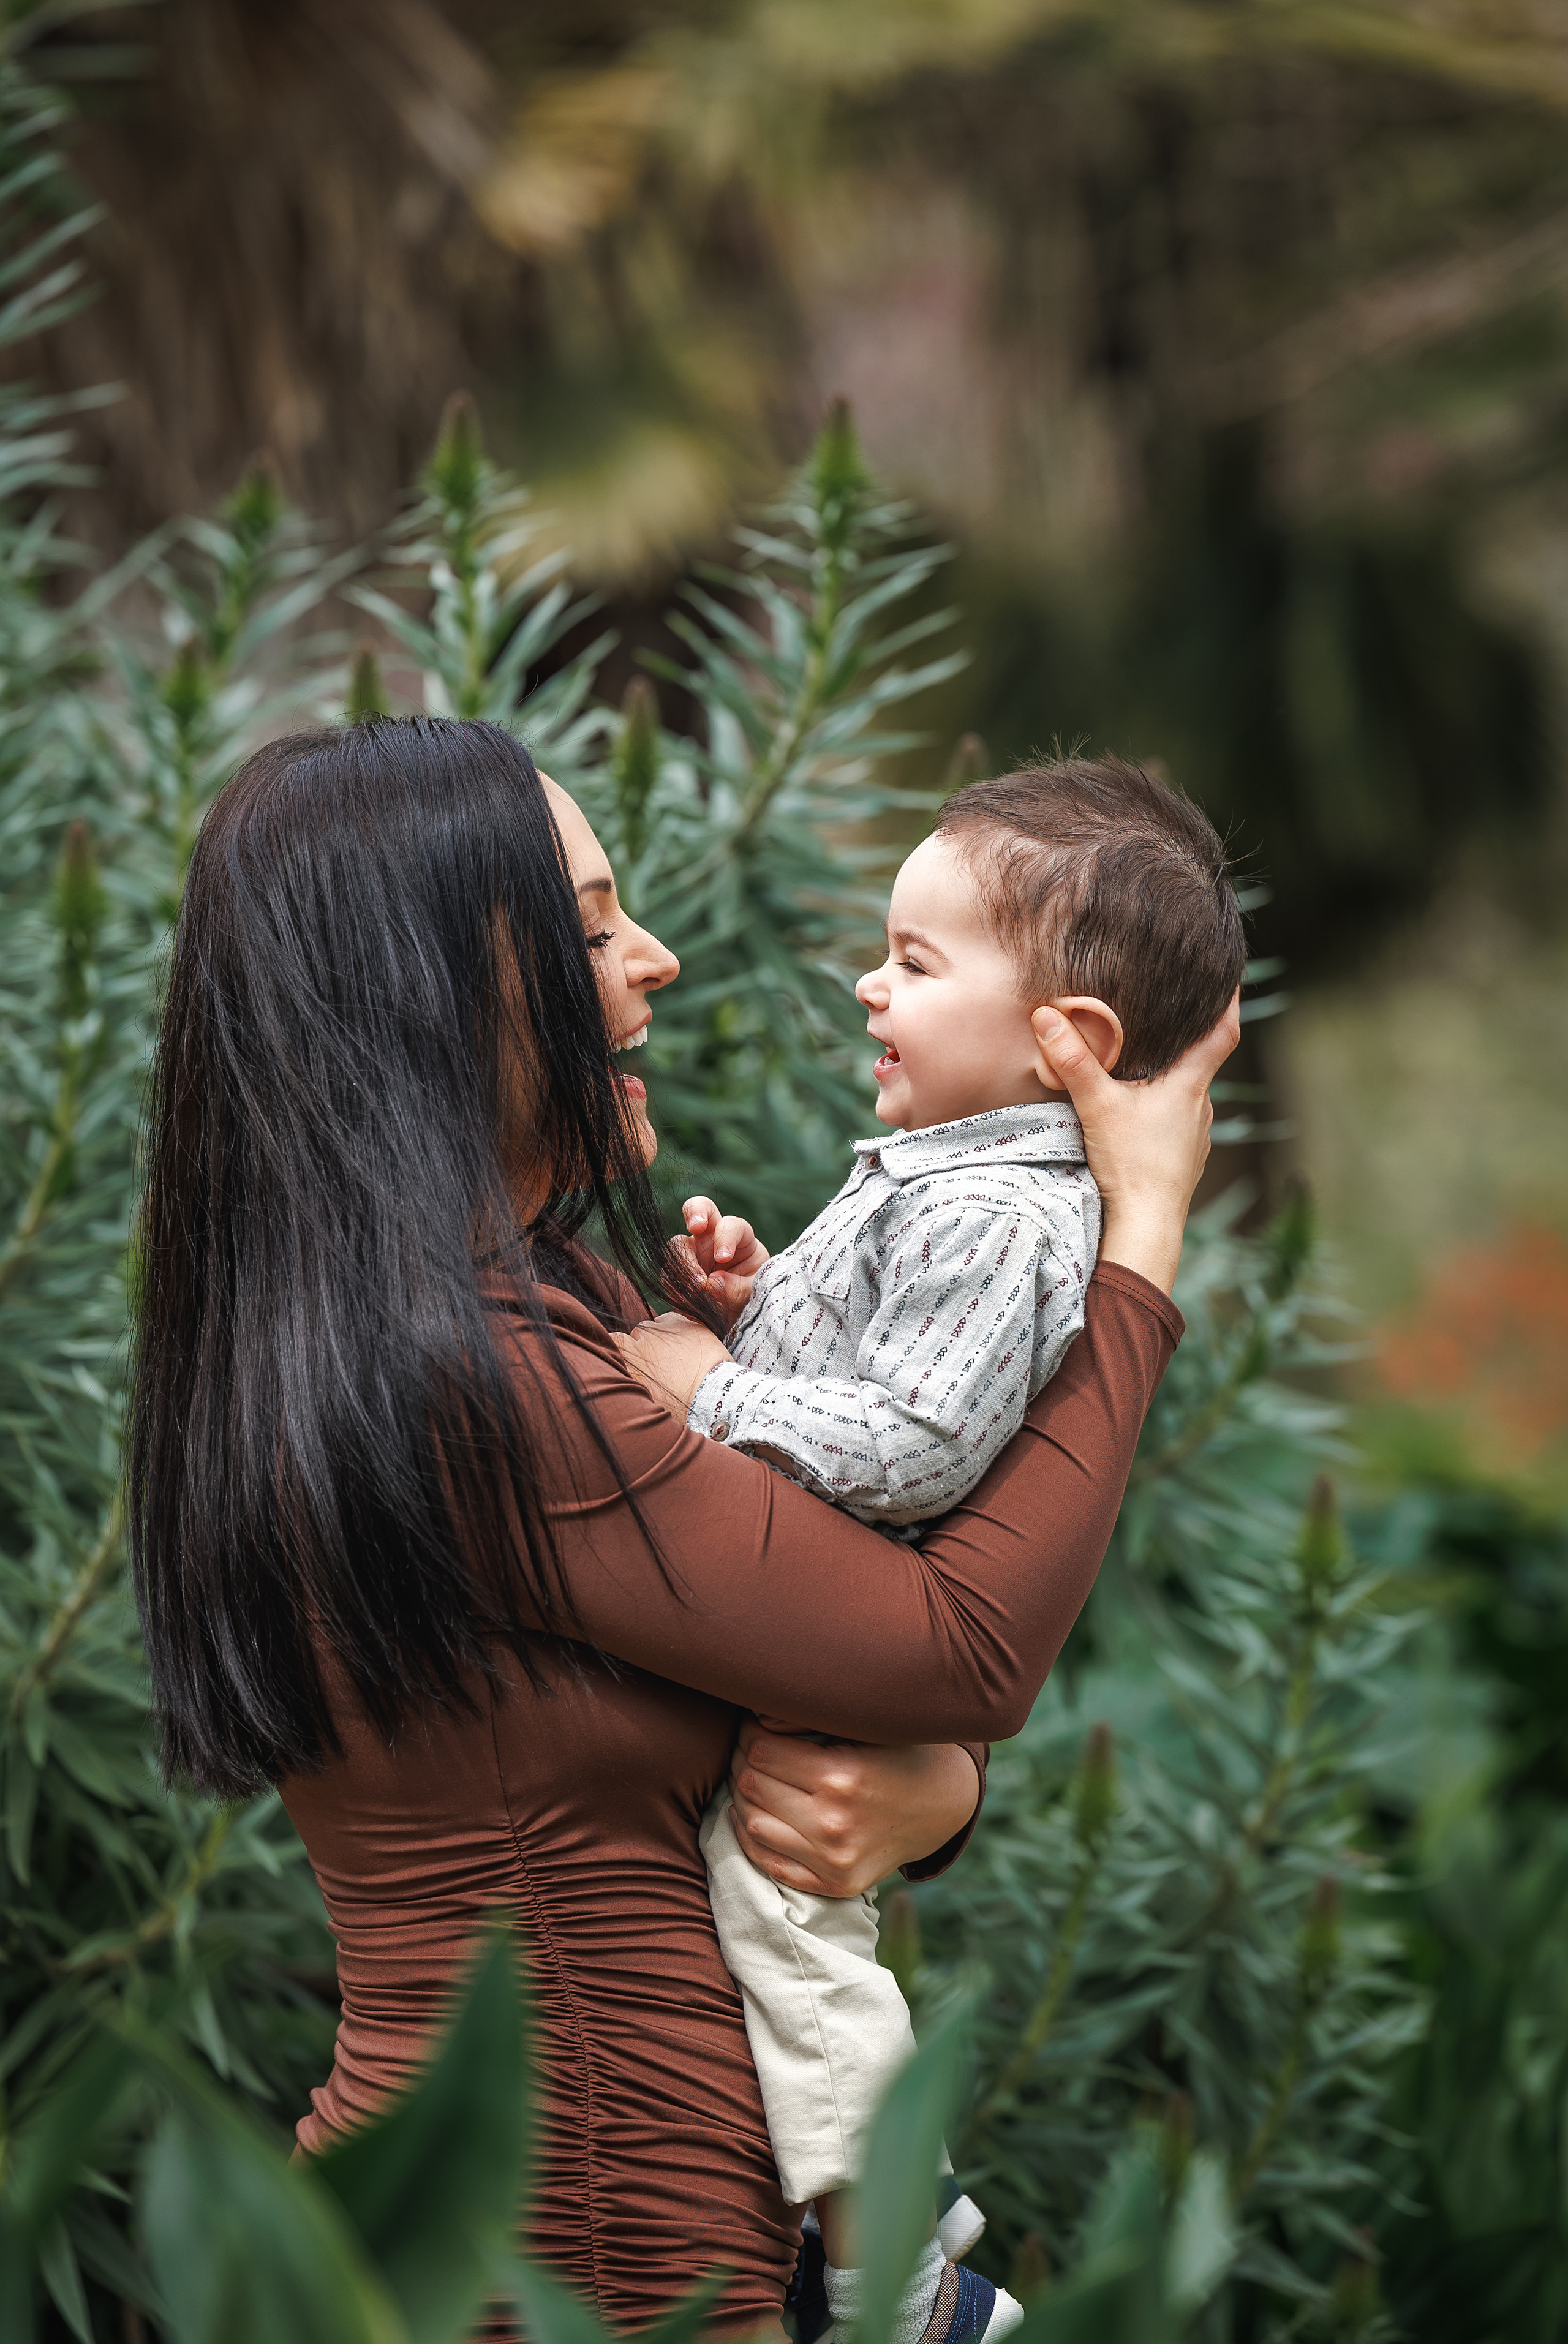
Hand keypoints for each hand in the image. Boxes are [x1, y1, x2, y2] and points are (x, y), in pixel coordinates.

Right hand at [612, 1312, 732, 1416]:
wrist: (710, 1395)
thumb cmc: (680, 1405)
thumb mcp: (647, 1398)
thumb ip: (634, 1380)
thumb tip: (628, 1376)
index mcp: (632, 1361)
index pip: (614, 1340)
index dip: (619, 1345)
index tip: (627, 1353)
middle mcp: (644, 1342)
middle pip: (636, 1334)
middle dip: (643, 1344)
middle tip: (658, 1361)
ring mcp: (664, 1330)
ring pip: (652, 1325)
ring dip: (658, 1335)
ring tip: (672, 1353)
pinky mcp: (683, 1324)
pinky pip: (670, 1319)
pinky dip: (673, 1327)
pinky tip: (682, 1342)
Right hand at [673, 1195, 769, 1324]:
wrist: (735, 1319)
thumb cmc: (751, 1298)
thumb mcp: (754, 1294)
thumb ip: (737, 1288)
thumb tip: (713, 1283)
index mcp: (739, 1238)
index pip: (731, 1225)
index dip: (725, 1236)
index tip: (723, 1258)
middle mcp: (712, 1239)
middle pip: (699, 1209)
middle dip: (695, 1212)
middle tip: (695, 1226)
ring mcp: (692, 1253)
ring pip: (676, 1245)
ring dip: (684, 1265)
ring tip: (697, 1289)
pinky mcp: (677, 1273)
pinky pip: (668, 1274)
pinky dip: (676, 1287)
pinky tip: (688, 1301)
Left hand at [728, 1719, 980, 1896]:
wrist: (944, 1804)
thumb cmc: (901, 1752)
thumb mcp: (866, 1724)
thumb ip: (809, 1719)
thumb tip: (756, 1717)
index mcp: (842, 1777)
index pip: (761, 1751)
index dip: (747, 1733)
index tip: (751, 1724)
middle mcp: (834, 1824)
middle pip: (752, 1786)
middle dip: (741, 1760)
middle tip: (746, 1747)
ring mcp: (833, 1861)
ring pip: (752, 1824)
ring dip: (741, 1796)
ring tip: (749, 1776)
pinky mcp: (835, 1885)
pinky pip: (768, 1863)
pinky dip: (749, 1836)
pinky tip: (751, 1812)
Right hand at [1033, 991, 1240, 1294]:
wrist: (1146, 1228)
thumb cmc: (1132, 1165)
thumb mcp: (1097, 1105)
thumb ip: (1072, 1061)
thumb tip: (1046, 1016)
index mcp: (1190, 1085)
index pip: (1223, 1033)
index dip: (1229, 1002)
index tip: (1231, 977)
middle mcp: (1201, 1108)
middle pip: (1203, 1062)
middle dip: (1190, 1038)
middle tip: (1173, 1013)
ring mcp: (1194, 1137)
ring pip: (1188, 1095)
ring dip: (1173, 1078)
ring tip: (1150, 1061)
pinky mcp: (1182, 1160)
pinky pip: (1177, 1123)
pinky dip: (1163, 1109)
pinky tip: (1141, 1113)